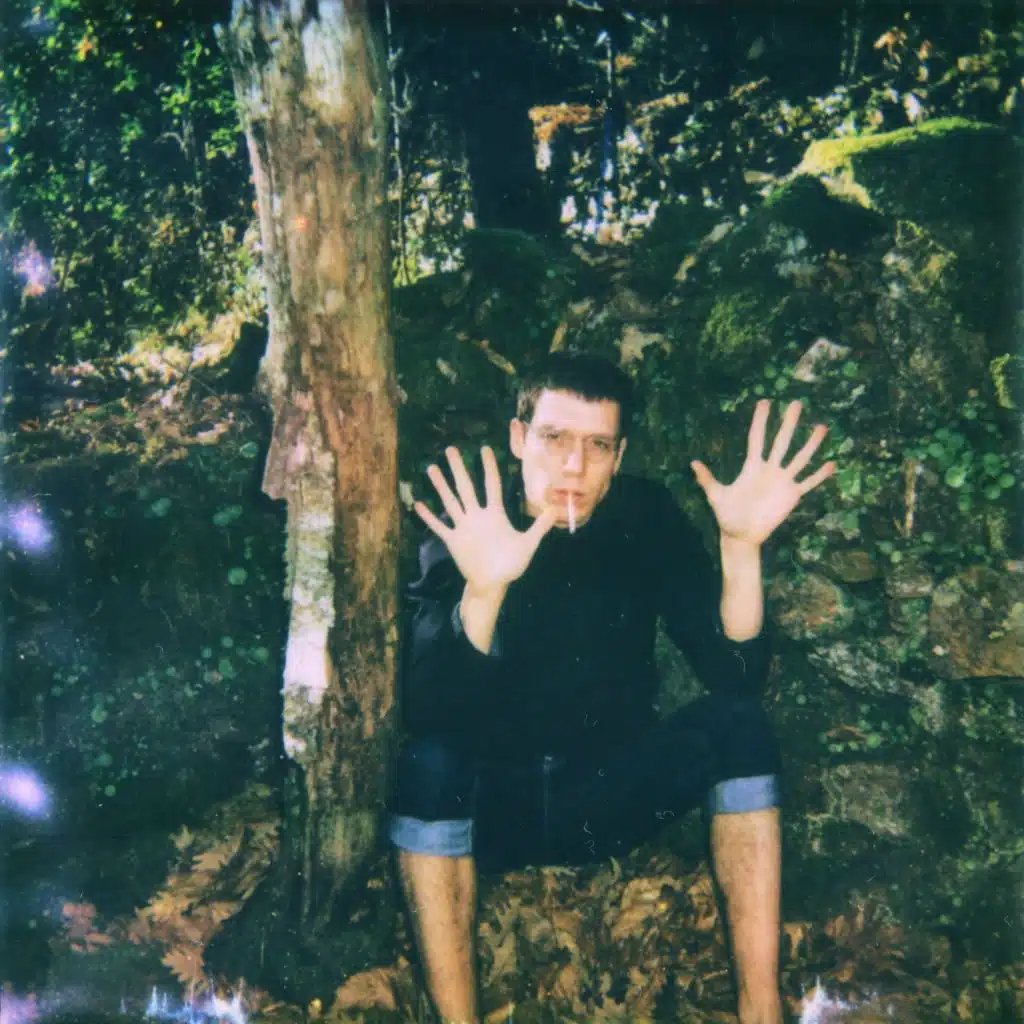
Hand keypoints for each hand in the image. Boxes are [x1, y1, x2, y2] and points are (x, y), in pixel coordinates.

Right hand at [414, 445, 557, 591]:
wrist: (493, 584)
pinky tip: (418, 504)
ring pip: (450, 502)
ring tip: (431, 468)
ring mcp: (464, 527)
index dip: (489, 467)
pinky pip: (439, 527)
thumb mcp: (528, 544)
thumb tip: (554, 510)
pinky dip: (429, 517)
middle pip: (466, 487)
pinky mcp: (454, 541)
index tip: (485, 449)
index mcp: (495, 514)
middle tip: (451, 449)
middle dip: (459, 468)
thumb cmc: (511, 565)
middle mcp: (477, 516)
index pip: (492, 485)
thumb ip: (539, 527)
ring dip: (441, 486)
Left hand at [690, 399, 835, 546]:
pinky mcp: (792, 496)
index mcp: (751, 466)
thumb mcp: (715, 496)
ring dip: (810, 444)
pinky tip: (831, 464)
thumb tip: (692, 463)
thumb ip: (706, 479)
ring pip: (799, 458)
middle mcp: (769, 469)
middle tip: (796, 403)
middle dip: (788, 423)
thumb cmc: (726, 514)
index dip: (760, 421)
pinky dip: (819, 475)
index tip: (764, 402)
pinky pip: (808, 483)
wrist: (741, 535)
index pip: (757, 438)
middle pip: (781, 442)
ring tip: (821, 427)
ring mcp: (782, 481)